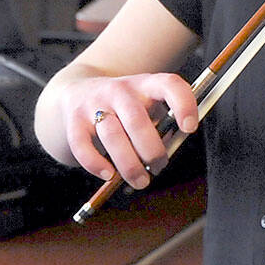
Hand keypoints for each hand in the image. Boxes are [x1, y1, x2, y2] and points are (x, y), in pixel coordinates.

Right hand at [56, 72, 197, 188]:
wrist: (79, 91)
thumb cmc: (125, 107)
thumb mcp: (147, 105)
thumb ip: (162, 124)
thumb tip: (169, 150)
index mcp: (146, 83)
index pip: (169, 85)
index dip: (183, 105)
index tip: (190, 128)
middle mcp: (120, 90)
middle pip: (137, 121)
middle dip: (152, 151)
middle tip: (160, 167)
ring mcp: (95, 104)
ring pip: (112, 135)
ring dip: (128, 164)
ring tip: (140, 181)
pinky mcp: (74, 120)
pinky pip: (82, 145)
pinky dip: (96, 164)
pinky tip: (109, 175)